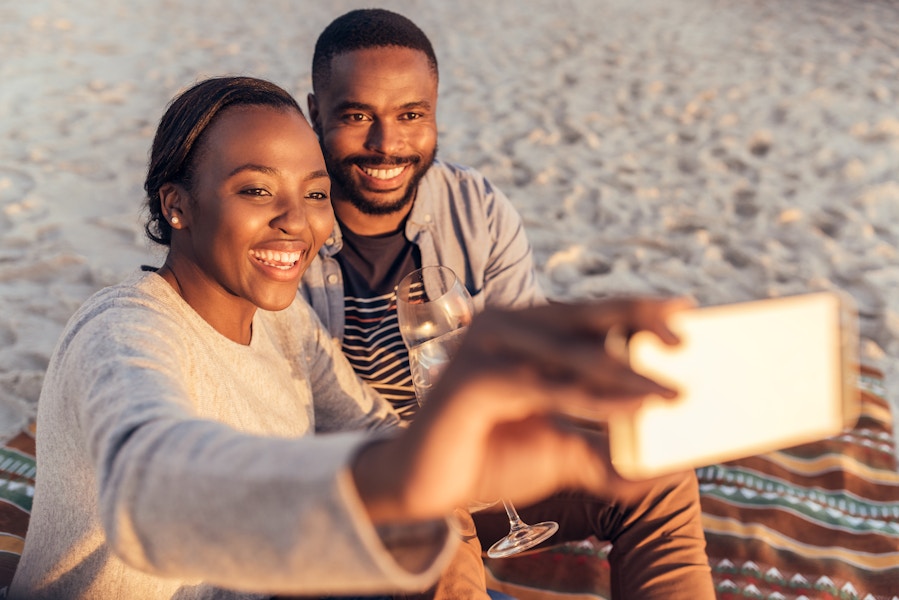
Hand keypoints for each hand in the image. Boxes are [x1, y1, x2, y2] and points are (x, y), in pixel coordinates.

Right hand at [353, 296, 692, 522]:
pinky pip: (550, 387)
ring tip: (675, 392)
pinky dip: (596, 399)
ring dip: (629, 373)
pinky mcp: (478, 379)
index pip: (587, 313)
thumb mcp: (559, 450)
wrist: (427, 484)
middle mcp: (504, 326)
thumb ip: (603, 451)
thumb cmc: (488, 457)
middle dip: (639, 322)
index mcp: (522, 331)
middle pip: (584, 318)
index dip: (635, 309)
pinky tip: (634, 409)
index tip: (683, 311)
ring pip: (573, 355)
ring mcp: (488, 347)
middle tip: (687, 336)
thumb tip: (659, 472)